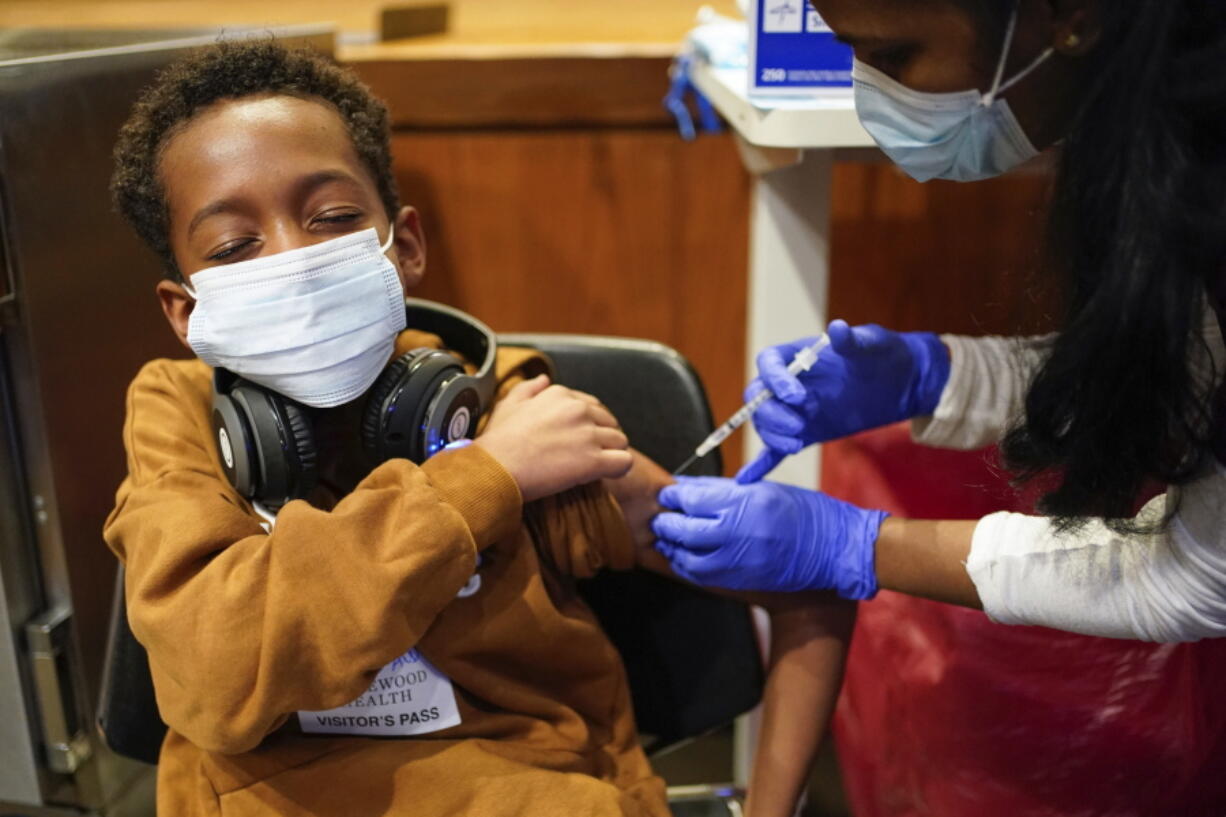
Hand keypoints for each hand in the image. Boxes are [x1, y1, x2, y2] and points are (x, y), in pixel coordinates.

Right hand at [476, 375, 631, 501]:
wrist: (495, 468)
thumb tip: (544, 378)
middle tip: (589, 455)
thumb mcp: (508, 405)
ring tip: (597, 467)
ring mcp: (587, 434)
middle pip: (609, 423)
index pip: (592, 406)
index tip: (577, 440)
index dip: (588, 425)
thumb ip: (528, 388)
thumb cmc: (498, 441)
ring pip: (620, 441)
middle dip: (603, 438)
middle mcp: (578, 409)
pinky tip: (608, 475)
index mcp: (560, 395)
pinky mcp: (593, 461)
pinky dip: (620, 469)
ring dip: (611, 453)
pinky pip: (624, 462)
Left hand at [651, 476, 886, 597]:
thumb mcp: (764, 489)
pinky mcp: (741, 580)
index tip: (668, 493)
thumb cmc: (802, 512)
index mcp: (744, 503)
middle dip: (667, 522)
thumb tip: (688, 486)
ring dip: (672, 547)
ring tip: (668, 539)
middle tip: (660, 516)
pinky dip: (686, 567)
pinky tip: (682, 557)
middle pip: (684, 529)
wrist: (833, 550)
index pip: (693, 499)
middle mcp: (737, 533)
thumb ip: (723, 489)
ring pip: (688, 557)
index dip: (674, 496)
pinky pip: (702, 576)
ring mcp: (738, 561)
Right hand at [738, 320, 949, 482]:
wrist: (900, 382)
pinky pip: (776, 449)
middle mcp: (789, 383)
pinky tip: (748, 477)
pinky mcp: (806, 432)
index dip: (775, 380)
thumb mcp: (873, 344)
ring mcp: (795, 410)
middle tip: (799, 426)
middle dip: (772, 414)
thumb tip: (838, 329)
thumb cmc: (883, 355)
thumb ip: (853, 341)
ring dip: (773, 436)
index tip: (796, 396)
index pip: (769, 363)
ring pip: (765, 423)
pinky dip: (762, 463)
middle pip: (760, 398)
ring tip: (798, 444)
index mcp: (799, 355)